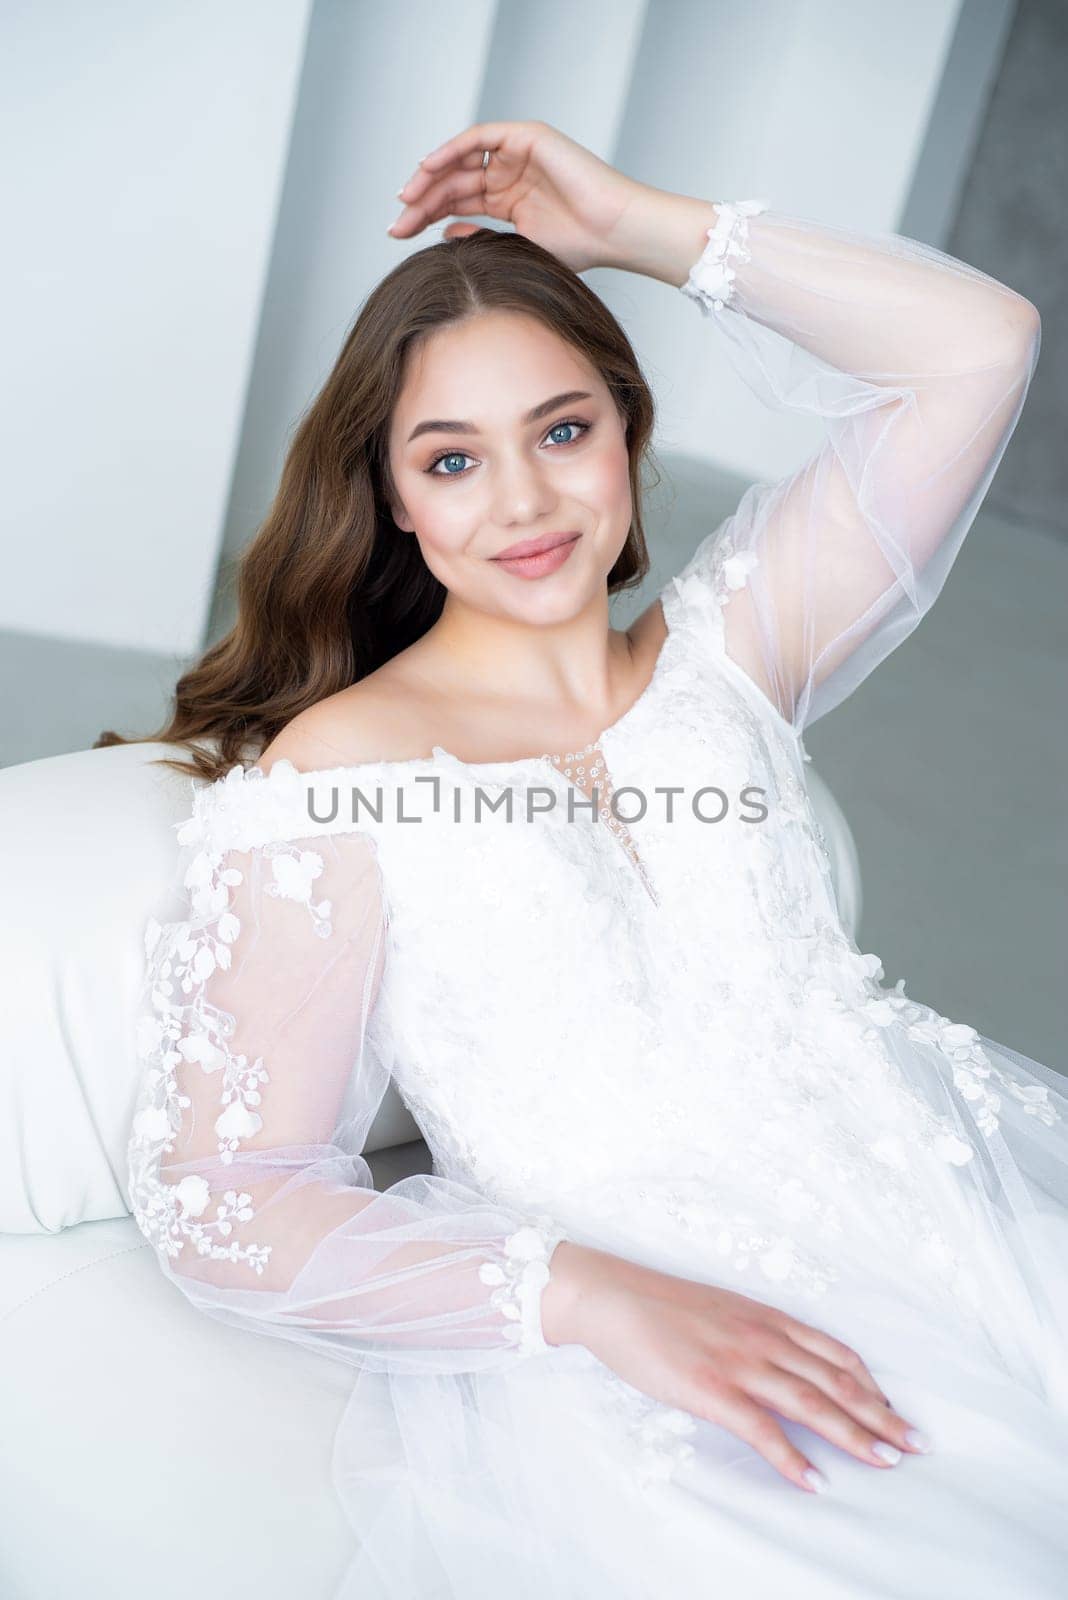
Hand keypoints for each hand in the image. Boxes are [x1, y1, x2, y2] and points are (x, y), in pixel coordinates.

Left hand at [388, 118, 647, 272]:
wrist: (614, 232)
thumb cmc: (581, 249)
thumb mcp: (518, 248)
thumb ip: (480, 238)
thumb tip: (443, 235)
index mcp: (509, 202)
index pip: (456, 205)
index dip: (425, 217)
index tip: (399, 235)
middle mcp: (509, 176)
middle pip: (452, 184)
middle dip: (420, 202)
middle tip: (395, 224)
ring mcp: (517, 155)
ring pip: (460, 161)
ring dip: (430, 177)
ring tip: (406, 199)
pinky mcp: (526, 138)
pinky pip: (478, 139)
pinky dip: (452, 149)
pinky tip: (428, 168)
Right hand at [543, 1242, 930, 1493]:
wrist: (613, 1298)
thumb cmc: (661, 1305)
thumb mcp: (722, 1310)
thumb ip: (755, 1333)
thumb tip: (782, 1362)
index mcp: (767, 1318)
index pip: (836, 1353)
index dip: (872, 1385)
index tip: (896, 1410)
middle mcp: (764, 1338)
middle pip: (836, 1381)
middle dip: (880, 1415)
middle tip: (915, 1444)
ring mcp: (740, 1364)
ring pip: (812, 1404)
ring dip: (854, 1436)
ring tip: (884, 1462)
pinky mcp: (713, 1389)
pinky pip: (763, 1430)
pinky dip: (792, 1459)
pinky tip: (813, 1481)